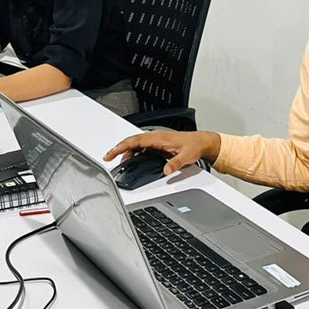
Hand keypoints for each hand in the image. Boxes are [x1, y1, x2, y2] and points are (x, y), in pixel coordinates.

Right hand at [104, 130, 220, 175]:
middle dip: (118, 149)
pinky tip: (131, 161)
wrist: (201, 142)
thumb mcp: (186, 156)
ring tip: (117, 163)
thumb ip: (175, 164)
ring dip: (126, 153)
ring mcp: (156, 141)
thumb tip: (166, 171)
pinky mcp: (157, 145)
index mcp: (159, 138)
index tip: (112, 153)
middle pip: (132, 142)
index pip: (135, 141)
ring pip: (136, 145)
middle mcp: (155, 137)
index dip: (121, 147)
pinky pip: (141, 148)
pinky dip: (133, 153)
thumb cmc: (194, 145)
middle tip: (108, 158)